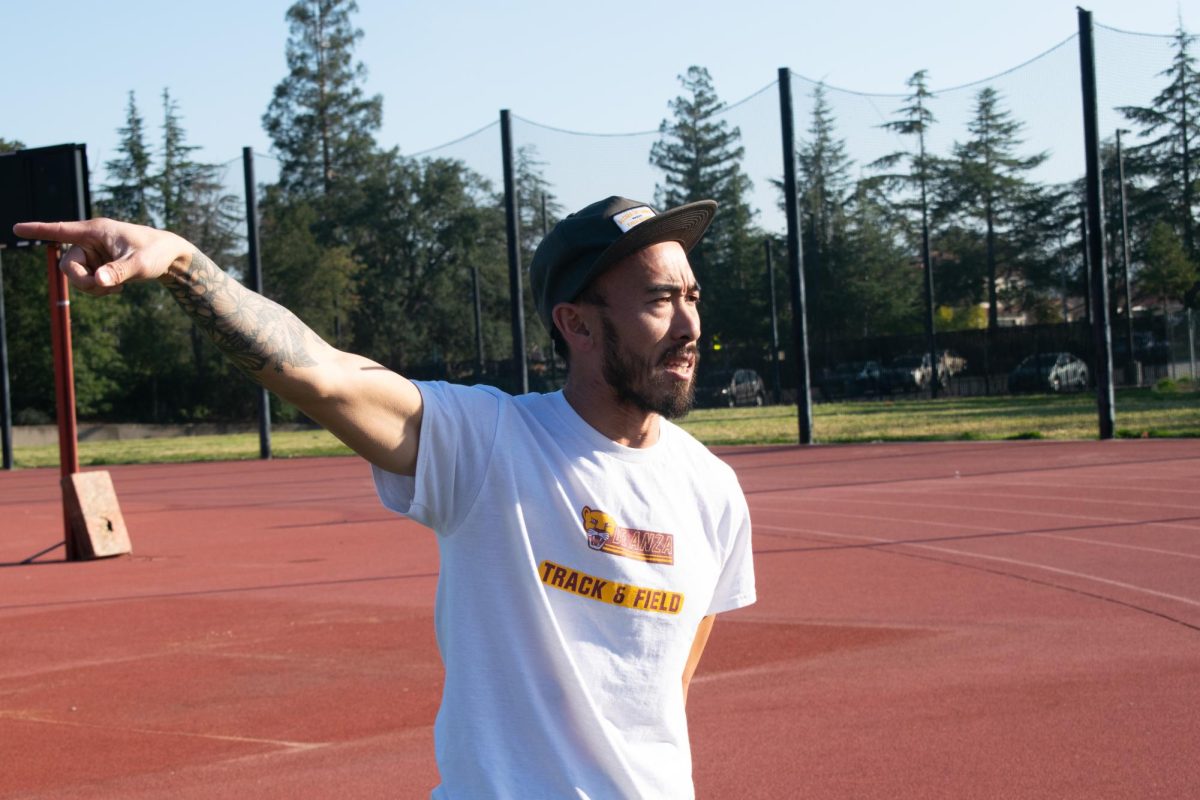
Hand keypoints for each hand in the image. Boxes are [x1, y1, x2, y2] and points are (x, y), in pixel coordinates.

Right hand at [11, 218, 192, 296]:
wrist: (170, 257)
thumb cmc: (156, 253)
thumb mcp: (140, 264)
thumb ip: (119, 272)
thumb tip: (98, 281)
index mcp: (96, 231)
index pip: (61, 229)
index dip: (38, 230)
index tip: (16, 228)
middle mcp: (90, 241)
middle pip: (67, 265)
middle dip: (81, 281)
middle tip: (104, 288)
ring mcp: (93, 254)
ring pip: (75, 276)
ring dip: (91, 288)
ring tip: (116, 289)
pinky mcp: (98, 265)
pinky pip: (86, 282)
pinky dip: (98, 290)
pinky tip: (117, 289)